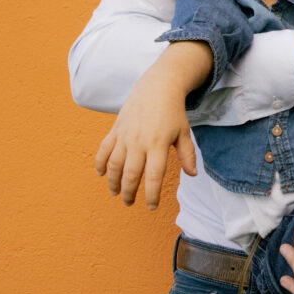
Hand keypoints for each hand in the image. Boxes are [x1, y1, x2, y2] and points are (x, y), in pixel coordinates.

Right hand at [93, 42, 205, 208]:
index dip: (151, 195)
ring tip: (116, 193)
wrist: (157, 86)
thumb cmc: (173, 111)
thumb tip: (193, 174)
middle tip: (131, 203)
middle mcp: (139, 142)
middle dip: (129, 193)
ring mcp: (125, 136)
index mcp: (159, 144)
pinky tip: (102, 174)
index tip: (151, 207)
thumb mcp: (184, 132)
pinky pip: (104, 150)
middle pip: (131, 174)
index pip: (154, 176)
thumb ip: (187, 154)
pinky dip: (100, 163)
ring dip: (113, 182)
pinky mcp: (116, 129)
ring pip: (114, 165)